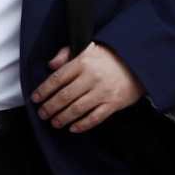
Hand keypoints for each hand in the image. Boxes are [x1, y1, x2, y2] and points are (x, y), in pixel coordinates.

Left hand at [30, 41, 144, 132]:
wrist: (138, 62)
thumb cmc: (109, 55)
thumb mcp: (88, 47)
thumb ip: (67, 53)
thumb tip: (51, 64)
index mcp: (83, 62)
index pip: (57, 78)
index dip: (44, 90)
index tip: (35, 98)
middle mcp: (91, 78)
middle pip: (64, 96)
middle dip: (50, 107)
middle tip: (42, 113)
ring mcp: (103, 92)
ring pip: (77, 109)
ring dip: (62, 118)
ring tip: (54, 122)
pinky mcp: (113, 104)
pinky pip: (94, 118)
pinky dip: (82, 125)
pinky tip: (73, 128)